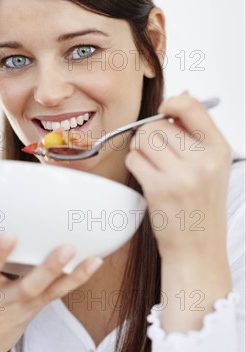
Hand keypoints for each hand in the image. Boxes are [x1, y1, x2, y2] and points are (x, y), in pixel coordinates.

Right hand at [0, 235, 102, 351]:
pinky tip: (93, 262)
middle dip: (45, 269)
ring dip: (66, 272)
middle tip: (65, 248)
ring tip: (84, 254)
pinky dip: (74, 278)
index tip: (9, 235)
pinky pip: (55, 294)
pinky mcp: (32, 311)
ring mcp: (18, 307)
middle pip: (25, 286)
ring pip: (44, 291)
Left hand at [125, 91, 232, 263]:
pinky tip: (145, 177)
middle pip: (158, 124)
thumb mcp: (212, 167)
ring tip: (150, 164)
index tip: (164, 110)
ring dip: (139, 149)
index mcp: (219, 150)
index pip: (192, 106)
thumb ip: (195, 136)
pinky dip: (134, 164)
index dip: (172, 102)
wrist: (197, 249)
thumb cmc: (200, 207)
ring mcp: (181, 176)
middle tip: (154, 151)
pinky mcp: (159, 189)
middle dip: (149, 134)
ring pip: (143, 139)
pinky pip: (134, 159)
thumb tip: (173, 101)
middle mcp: (203, 161)